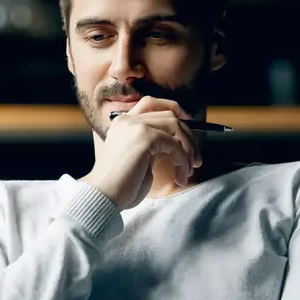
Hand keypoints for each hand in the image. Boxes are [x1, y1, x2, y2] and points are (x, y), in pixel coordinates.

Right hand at [82, 96, 202, 210]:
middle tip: (195, 160)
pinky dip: (182, 160)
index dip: (174, 110)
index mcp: (123, 122)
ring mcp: (135, 126)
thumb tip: (180, 143)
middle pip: (169, 114)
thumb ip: (153, 146)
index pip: (152, 103)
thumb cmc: (120, 186)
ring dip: (188, 149)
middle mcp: (128, 119)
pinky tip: (180, 175)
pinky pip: (174, 144)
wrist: (104, 196)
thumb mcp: (139, 159)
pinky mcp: (144, 137)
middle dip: (188, 136)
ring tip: (187, 170)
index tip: (190, 128)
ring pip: (175, 126)